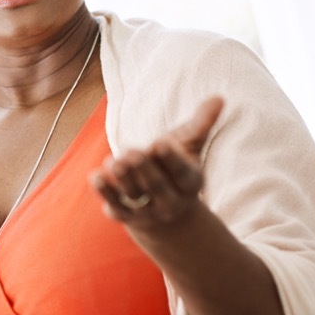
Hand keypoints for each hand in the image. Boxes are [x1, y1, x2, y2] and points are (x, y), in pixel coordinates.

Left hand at [90, 96, 223, 233]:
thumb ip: (201, 124)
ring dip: (123, 179)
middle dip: (143, 169)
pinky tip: (96, 176)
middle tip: (131, 152)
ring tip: (113, 161)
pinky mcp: (127, 216)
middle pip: (157, 185)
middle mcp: (171, 201)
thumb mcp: (190, 145)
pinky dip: (106, 193)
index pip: (181, 173)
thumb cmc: (176, 166)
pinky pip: (116, 207)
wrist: (165, 209)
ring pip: (135, 195)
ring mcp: (148, 211)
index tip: (159, 144)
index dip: (170, 160)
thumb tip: (219, 97)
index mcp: (190, 182)